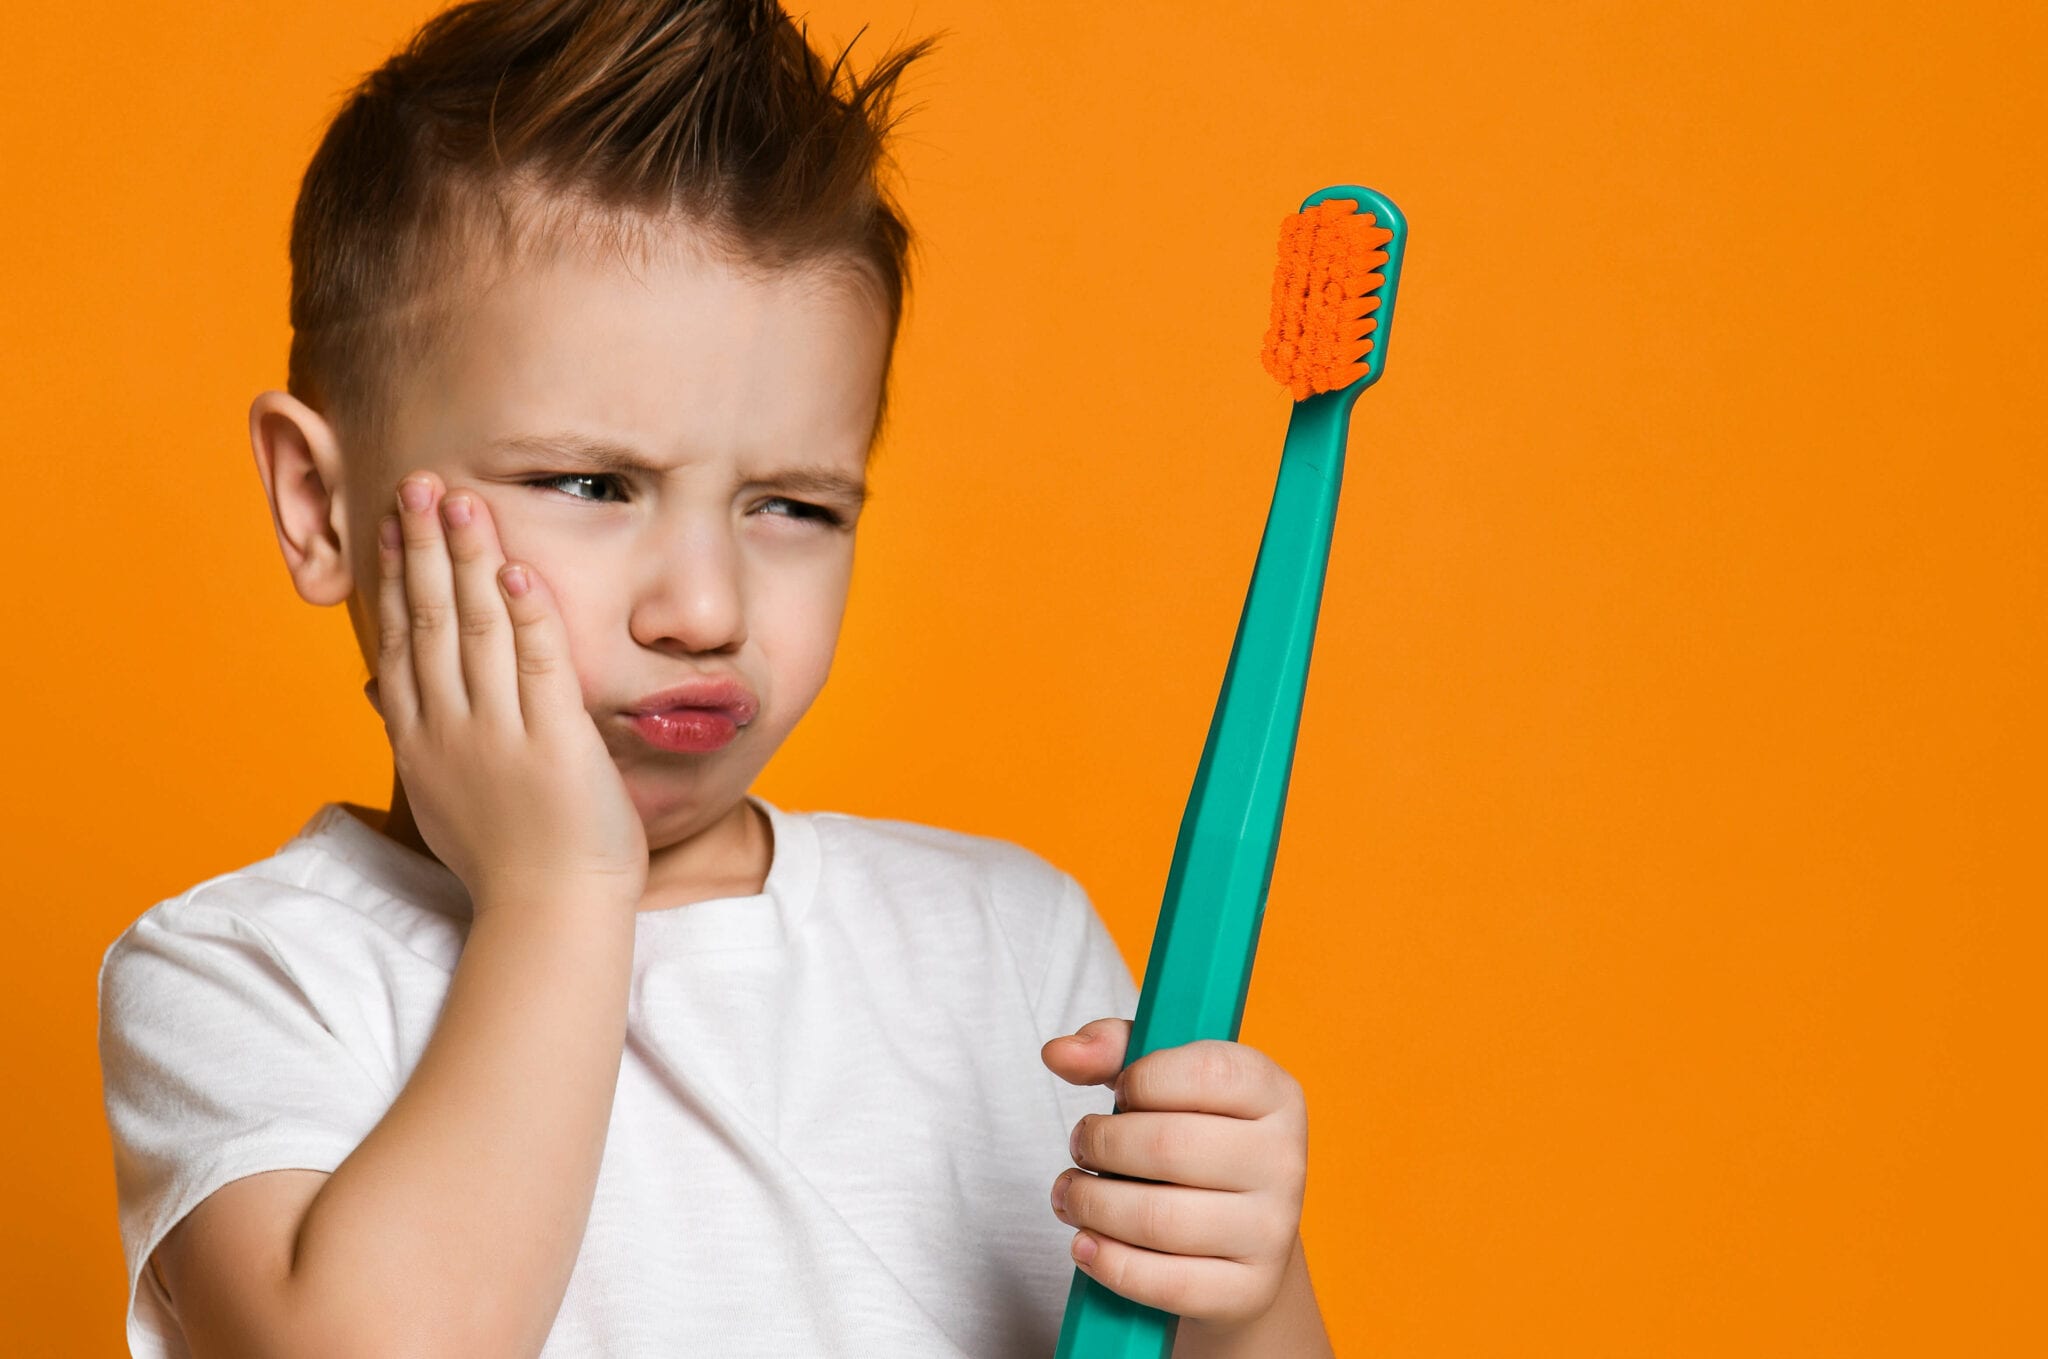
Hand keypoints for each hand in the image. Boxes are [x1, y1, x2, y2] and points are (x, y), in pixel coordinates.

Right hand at [366, 470, 648, 914]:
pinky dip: (528, 615)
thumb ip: (412, 734)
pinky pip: (537, 667)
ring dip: (469, 561)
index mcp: (420, 742)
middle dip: (423, 547)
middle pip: (430, 622)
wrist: (549, 916)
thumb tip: (375, 687)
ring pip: (477, 631)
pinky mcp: (554, 744)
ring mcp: (499, 737)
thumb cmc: (506, 860)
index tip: (393, 523)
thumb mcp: (439, 794)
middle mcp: (450, 731)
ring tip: (461, 502)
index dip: (397, 577)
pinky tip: (520, 568)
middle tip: (417, 483)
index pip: (400, 641)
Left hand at [1040, 1018, 1308, 1330]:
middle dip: (1100, 1145)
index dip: (1141, 1080)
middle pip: (1168, 1146)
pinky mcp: (1248, 1290)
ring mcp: (1272, 1230)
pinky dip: (1108, 1263)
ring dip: (1091, 1204)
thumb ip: (1112, 1048)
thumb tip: (1059, 1053)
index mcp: (1273, 1093)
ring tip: (1071, 1194)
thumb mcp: (1164, 1081)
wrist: (1237, 1239)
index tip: (1119, 1093)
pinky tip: (1086, 1243)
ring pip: (1158, 1219)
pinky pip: (1165, 1283)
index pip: (1205, 1072)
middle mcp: (1284, 1160)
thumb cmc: (1190, 1140)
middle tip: (1081, 1147)